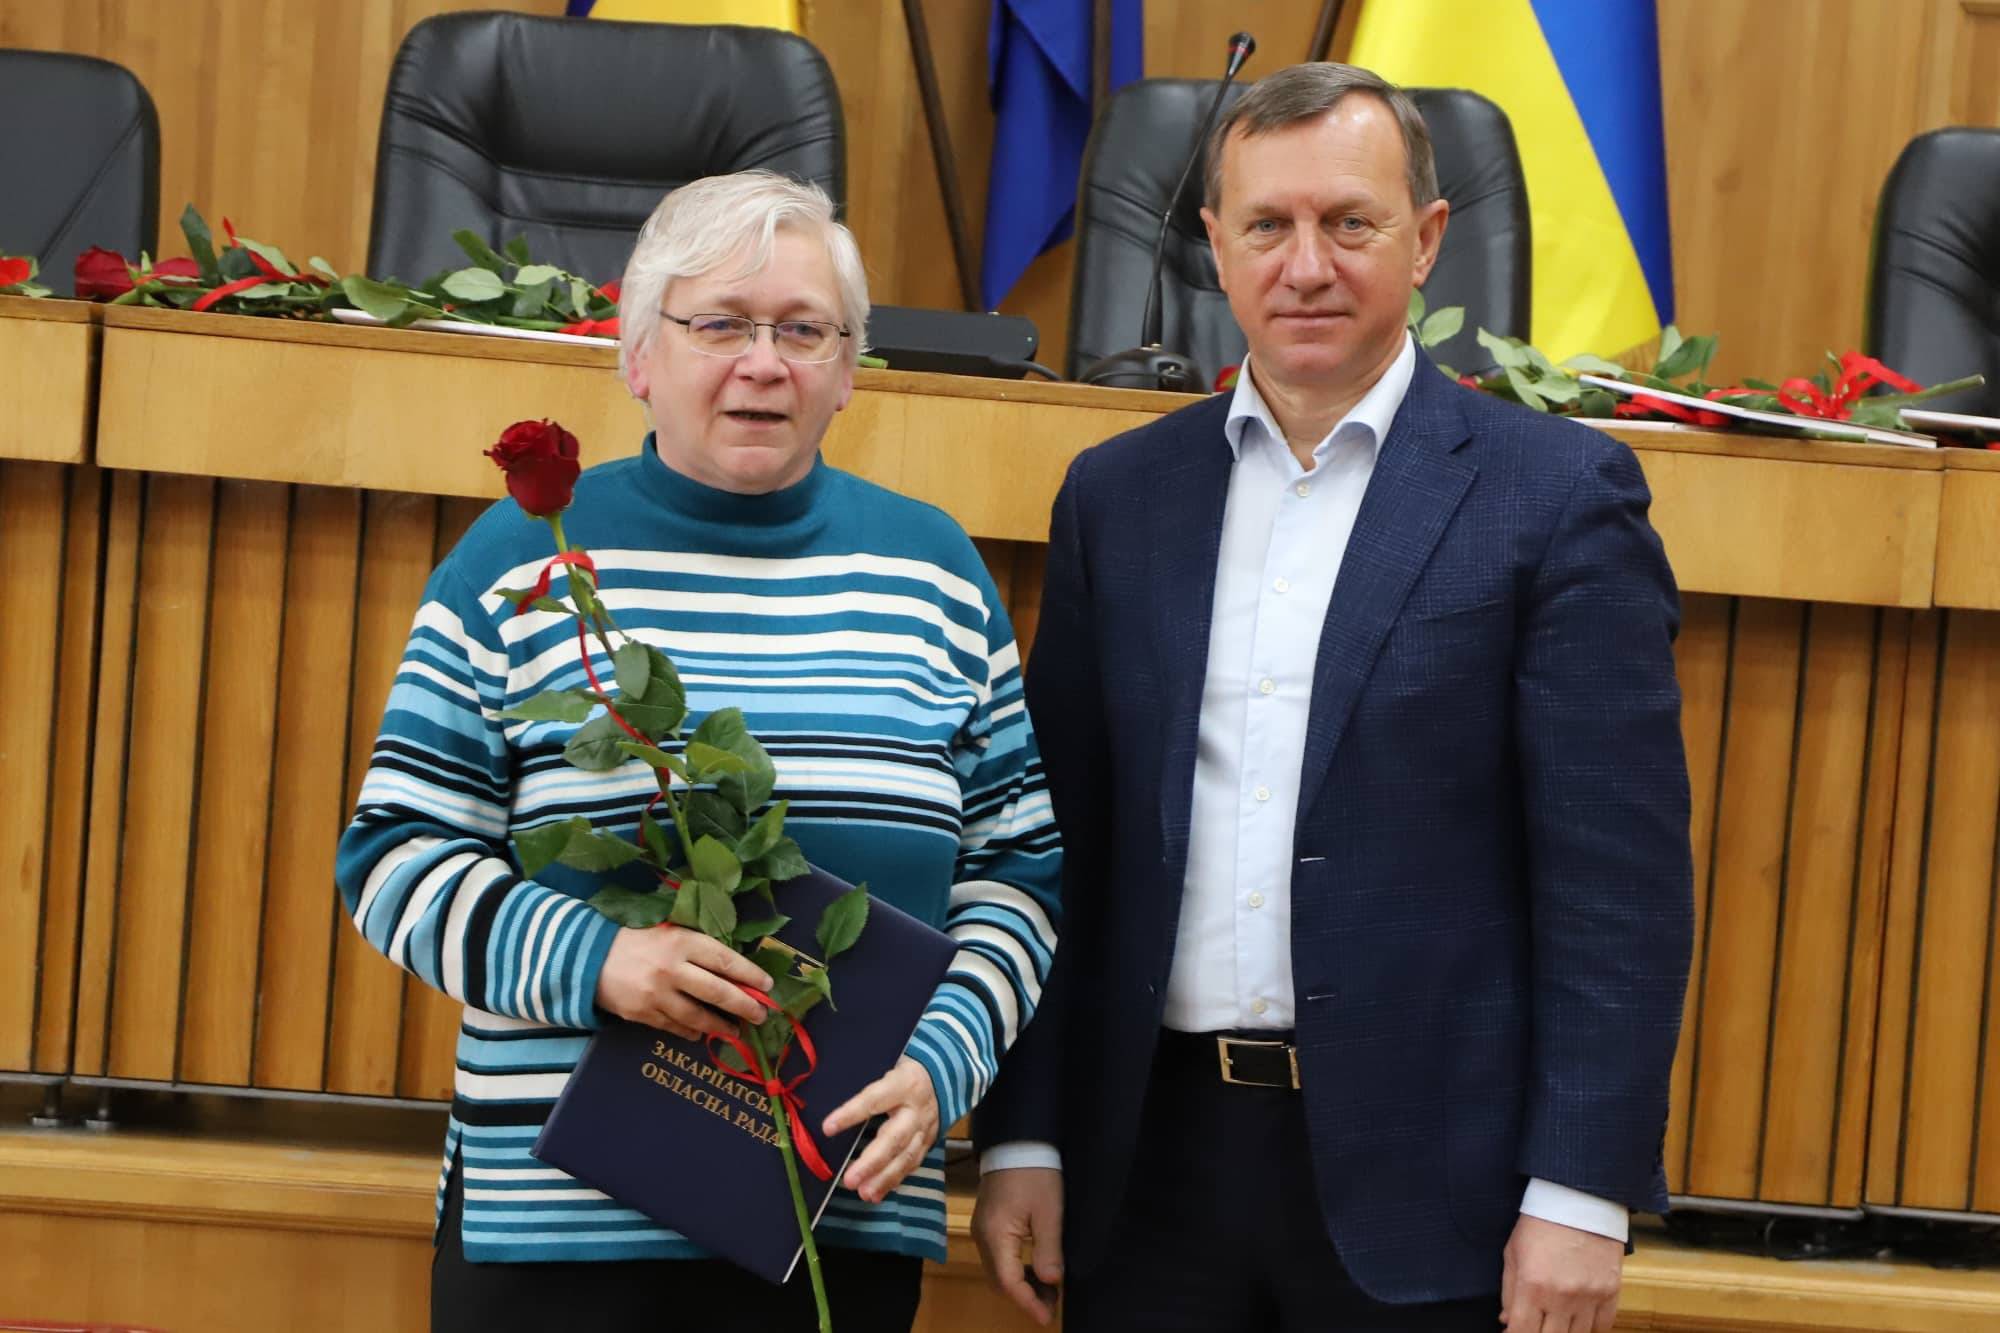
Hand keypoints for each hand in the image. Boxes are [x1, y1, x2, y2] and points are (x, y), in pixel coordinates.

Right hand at [593, 925, 772, 1040]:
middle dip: (744, 1006)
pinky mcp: (642, 1014)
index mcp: (681, 942)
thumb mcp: (669, 932)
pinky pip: (675, 1027)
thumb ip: (697, 947)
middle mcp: (671, 968)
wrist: (588, 957)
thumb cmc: (636, 940)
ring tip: (735, 1031)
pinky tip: (702, 1033)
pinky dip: (692, 1031)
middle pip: (717, 991)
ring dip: (721, 1026)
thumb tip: (734, 969)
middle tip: (760, 1016)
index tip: (767, 986)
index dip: (749, 974)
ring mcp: (656, 994)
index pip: (724, 960)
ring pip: (698, 1015)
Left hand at [820, 1056, 939, 1202]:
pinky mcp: (928, 1142)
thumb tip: (827, 1094)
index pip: (874, 1099)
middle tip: (850, 1180)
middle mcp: (916, 1108)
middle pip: (894, 1138)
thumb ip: (866, 1079)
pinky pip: (912, 1164)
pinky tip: (877, 1193)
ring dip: (884, 1178)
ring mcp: (925, 1128)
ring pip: (906, 1156)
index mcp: (903, 1083)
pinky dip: (894, 1180)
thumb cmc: (904, 1069)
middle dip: (872, 1162)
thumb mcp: (888, 1063)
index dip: (851, 1113)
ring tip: (863, 1193)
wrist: (945, 1075)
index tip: (827, 1128)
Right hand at [972, 1166, 1062, 1326]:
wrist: (1018, 1139)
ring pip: (997, 1270)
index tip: (1048, 1319)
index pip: (1009, 1282)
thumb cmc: (1036, 1172)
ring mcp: (982, 1229)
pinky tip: (1035, 1268)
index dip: (1028, 1303)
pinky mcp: (987, 1222)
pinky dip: (1015, 1269)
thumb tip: (1052, 1282)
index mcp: (996, 1235)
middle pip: (998, 1281)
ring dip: (1020, 1284)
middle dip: (1024, 1297)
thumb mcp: (1049, 1211)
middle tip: (1053, 1304)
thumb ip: (1049, 1249)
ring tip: (1049, 1289)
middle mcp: (983, 1237)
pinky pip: (998, 1257)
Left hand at [1500, 1213, 1622, 1331]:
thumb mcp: (1513, 1253)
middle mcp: (1562, 1296)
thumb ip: (1508, 1291)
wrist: (1579, 1199)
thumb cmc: (1540, 1224)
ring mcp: (1589, 1296)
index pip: (1521, 1332)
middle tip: (1536, 1325)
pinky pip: (1603, 1326)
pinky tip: (1578, 1322)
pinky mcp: (1611, 1292)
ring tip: (1555, 1323)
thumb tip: (1506, 1321)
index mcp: (1532, 1286)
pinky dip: (1590, 1329)